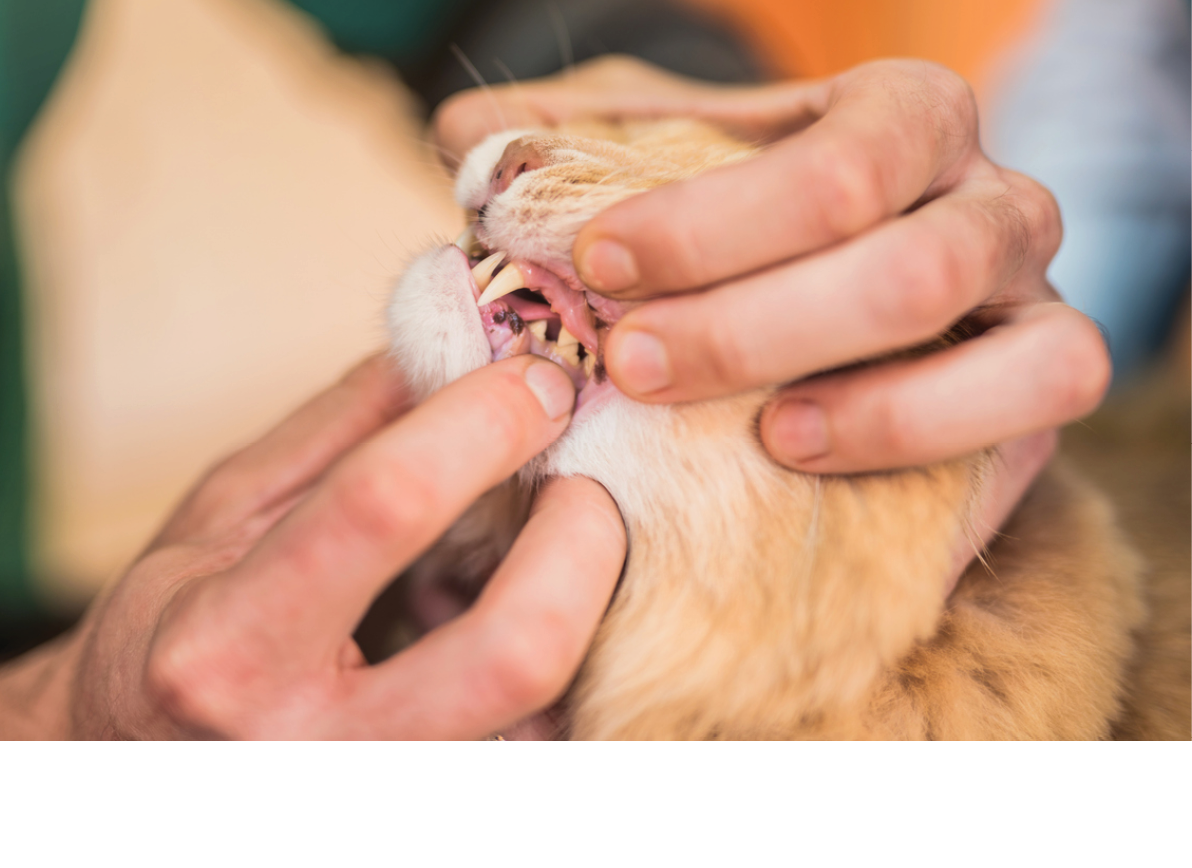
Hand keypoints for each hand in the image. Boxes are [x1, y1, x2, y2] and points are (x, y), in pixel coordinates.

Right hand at [0, 355, 624, 738]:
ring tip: (557, 553)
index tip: (542, 377)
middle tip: (583, 483)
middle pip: (519, 648)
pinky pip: (552, 744)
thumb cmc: (177, 628)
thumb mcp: (225, 511)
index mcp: (231, 643)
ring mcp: (392, 799)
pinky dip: (570, 672)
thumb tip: (462, 337)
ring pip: (557, 714)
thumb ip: (345, 426)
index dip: (485, 421)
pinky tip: (532, 624)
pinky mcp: (441, 815)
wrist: (133, 767)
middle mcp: (316, 745)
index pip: (386, 504)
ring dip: (589, 609)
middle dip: (584, 538)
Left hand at [436, 56, 1108, 583]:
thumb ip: (576, 148)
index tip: (598, 263)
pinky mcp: (1043, 390)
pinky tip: (808, 460)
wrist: (837, 308)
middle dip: (757, 328)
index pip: (837, 167)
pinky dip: (928, 444)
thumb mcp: (667, 172)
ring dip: (868, 407)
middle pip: (910, 269)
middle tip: (635, 363)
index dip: (712, 225)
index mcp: (904, 117)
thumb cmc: (742, 238)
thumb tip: (460, 135)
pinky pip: (1035, 420)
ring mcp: (1033, 300)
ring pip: (1008, 352)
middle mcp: (991, 199)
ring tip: (757, 436)